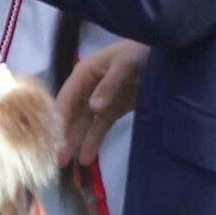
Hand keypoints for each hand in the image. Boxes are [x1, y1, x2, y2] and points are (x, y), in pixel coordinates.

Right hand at [56, 40, 146, 165]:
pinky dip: (94, 141)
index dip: (59, 118)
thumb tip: (93, 107)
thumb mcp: (125, 64)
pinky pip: (100, 127)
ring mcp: (101, 100)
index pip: (67, 98)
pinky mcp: (114, 110)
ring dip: (76, 141)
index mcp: (84, 73)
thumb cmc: (140, 51)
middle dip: (64, 135)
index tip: (52, 138)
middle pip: (72, 114)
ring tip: (67, 163)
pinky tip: (87, 157)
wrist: (163, 52)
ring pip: (84, 124)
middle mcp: (88, 88)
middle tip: (58, 158)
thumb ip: (109, 85)